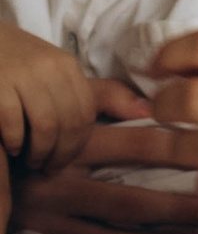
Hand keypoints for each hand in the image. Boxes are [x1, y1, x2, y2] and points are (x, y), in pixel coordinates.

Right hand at [0, 21, 96, 216]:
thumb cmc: (16, 66)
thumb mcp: (56, 76)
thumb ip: (100, 95)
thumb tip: (147, 113)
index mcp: (66, 66)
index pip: (87, 113)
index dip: (77, 143)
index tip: (65, 160)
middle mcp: (49, 67)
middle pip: (70, 122)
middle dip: (61, 153)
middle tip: (48, 167)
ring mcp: (21, 74)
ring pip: (46, 126)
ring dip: (38, 151)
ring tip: (30, 160)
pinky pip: (13, 123)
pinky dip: (14, 141)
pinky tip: (10, 147)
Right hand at [9, 84, 197, 233]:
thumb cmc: (35, 119)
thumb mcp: (62, 98)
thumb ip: (105, 95)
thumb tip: (151, 103)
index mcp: (70, 142)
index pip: (136, 145)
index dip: (179, 151)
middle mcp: (58, 183)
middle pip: (129, 201)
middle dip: (175, 209)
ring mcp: (50, 217)